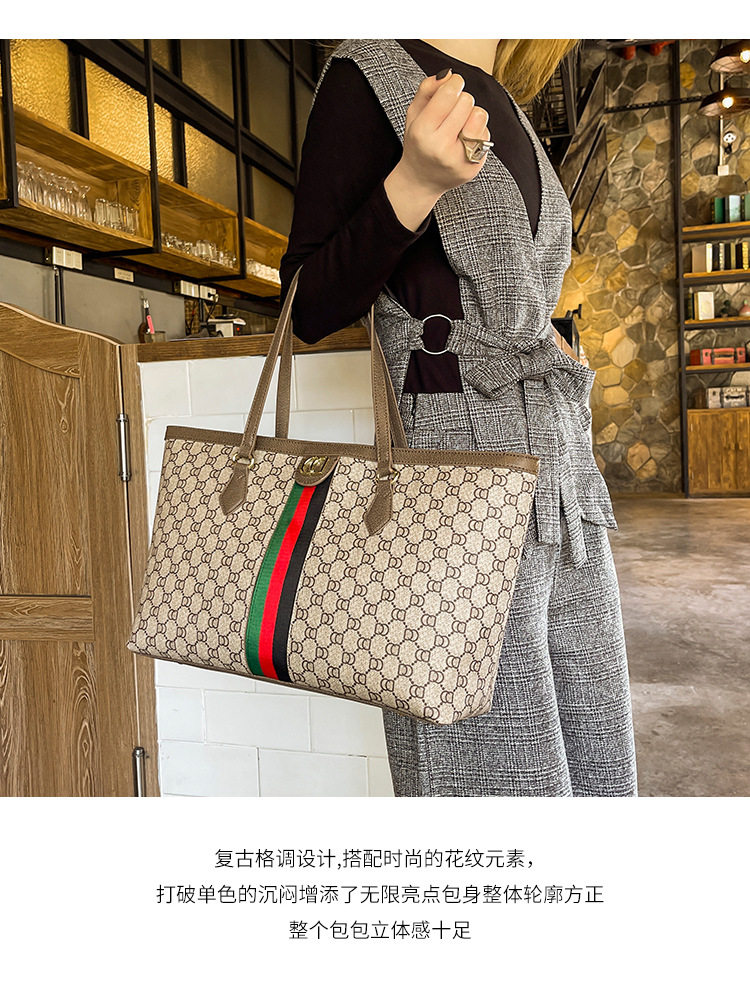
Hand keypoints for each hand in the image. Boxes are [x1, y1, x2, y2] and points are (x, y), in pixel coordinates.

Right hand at [399, 70, 491, 196]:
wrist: (421, 180)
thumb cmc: (419, 143)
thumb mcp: (414, 115)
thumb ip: (427, 89)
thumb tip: (449, 74)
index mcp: (422, 132)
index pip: (449, 94)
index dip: (455, 83)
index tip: (454, 85)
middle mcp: (440, 147)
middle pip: (466, 101)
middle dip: (461, 100)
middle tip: (452, 112)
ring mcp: (458, 159)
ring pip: (479, 115)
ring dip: (472, 115)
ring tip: (460, 125)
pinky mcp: (473, 167)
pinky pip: (485, 134)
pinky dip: (477, 132)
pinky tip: (464, 141)